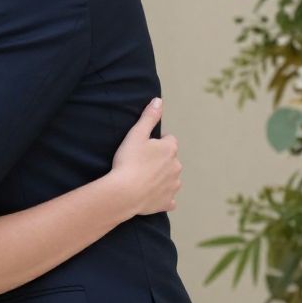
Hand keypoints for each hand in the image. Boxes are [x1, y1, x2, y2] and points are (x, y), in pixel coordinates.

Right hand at [109, 97, 181, 217]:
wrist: (124, 193)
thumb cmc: (129, 161)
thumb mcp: (136, 134)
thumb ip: (149, 117)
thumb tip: (159, 100)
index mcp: (170, 149)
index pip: (169, 140)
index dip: (156, 142)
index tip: (143, 147)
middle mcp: (177, 166)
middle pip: (170, 159)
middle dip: (159, 160)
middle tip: (140, 163)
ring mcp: (174, 185)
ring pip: (171, 177)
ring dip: (161, 177)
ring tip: (142, 178)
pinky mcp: (168, 202)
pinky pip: (169, 198)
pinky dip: (162, 196)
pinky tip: (150, 195)